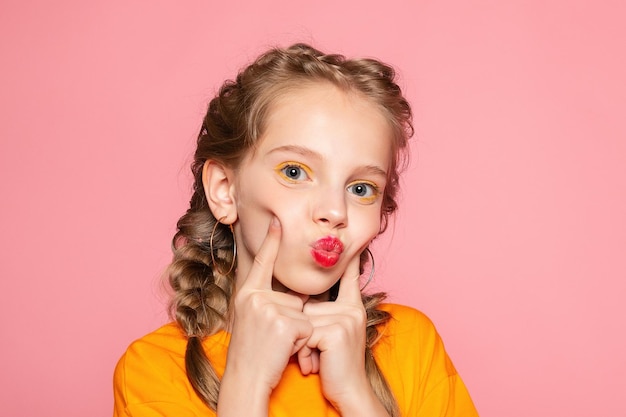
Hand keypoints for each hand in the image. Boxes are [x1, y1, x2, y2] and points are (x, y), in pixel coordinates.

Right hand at [218, 218, 312, 415]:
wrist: (245, 380)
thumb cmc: (251, 353)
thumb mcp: (252, 320)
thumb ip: (267, 302)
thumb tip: (296, 294)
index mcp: (247, 294)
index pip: (262, 263)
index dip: (271, 241)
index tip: (277, 220)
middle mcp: (255, 297)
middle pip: (294, 297)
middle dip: (294, 318)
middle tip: (273, 338)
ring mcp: (269, 308)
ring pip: (303, 312)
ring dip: (298, 331)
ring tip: (277, 344)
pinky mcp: (284, 322)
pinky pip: (307, 326)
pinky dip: (302, 341)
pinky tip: (284, 350)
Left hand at [298, 254, 371, 409]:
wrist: (349, 393)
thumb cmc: (334, 365)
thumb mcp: (332, 334)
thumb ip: (323, 314)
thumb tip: (302, 299)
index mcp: (352, 306)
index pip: (349, 276)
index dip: (349, 258)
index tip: (353, 240)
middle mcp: (352, 308)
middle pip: (309, 304)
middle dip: (303, 331)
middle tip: (316, 354)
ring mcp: (346, 318)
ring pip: (304, 319)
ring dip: (301, 343)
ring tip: (315, 360)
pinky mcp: (336, 331)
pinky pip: (305, 332)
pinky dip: (303, 351)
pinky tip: (315, 365)